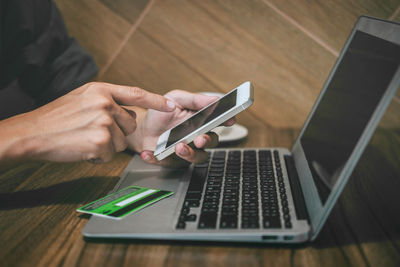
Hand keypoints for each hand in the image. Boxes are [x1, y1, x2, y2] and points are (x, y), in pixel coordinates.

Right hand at [0, 82, 175, 167]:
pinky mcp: (101, 142)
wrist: (33, 133)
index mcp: (101, 90)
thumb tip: (128, 110)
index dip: (157, 101)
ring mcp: (104, 122)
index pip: (136, 94)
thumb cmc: (56, 117)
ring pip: (122, 142)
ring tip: (85, 139)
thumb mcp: (82, 97)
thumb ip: (106, 99)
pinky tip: (83, 148)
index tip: (172, 106)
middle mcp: (105, 103)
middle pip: (131, 124)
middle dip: (118, 132)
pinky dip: (98, 156)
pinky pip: (111, 154)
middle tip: (94, 131)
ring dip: (107, 146)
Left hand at [127, 90, 234, 166]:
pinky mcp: (172, 161)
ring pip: (197, 157)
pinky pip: (169, 163)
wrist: (143, 128)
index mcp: (201, 121)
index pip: (219, 121)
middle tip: (200, 138)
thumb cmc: (162, 113)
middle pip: (212, 142)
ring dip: (190, 154)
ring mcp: (187, 150)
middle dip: (208, 141)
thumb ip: (194, 100)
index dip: (227, 120)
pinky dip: (158, 158)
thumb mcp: (176, 99)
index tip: (229, 120)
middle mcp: (197, 137)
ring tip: (179, 147)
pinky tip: (149, 153)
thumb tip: (214, 99)